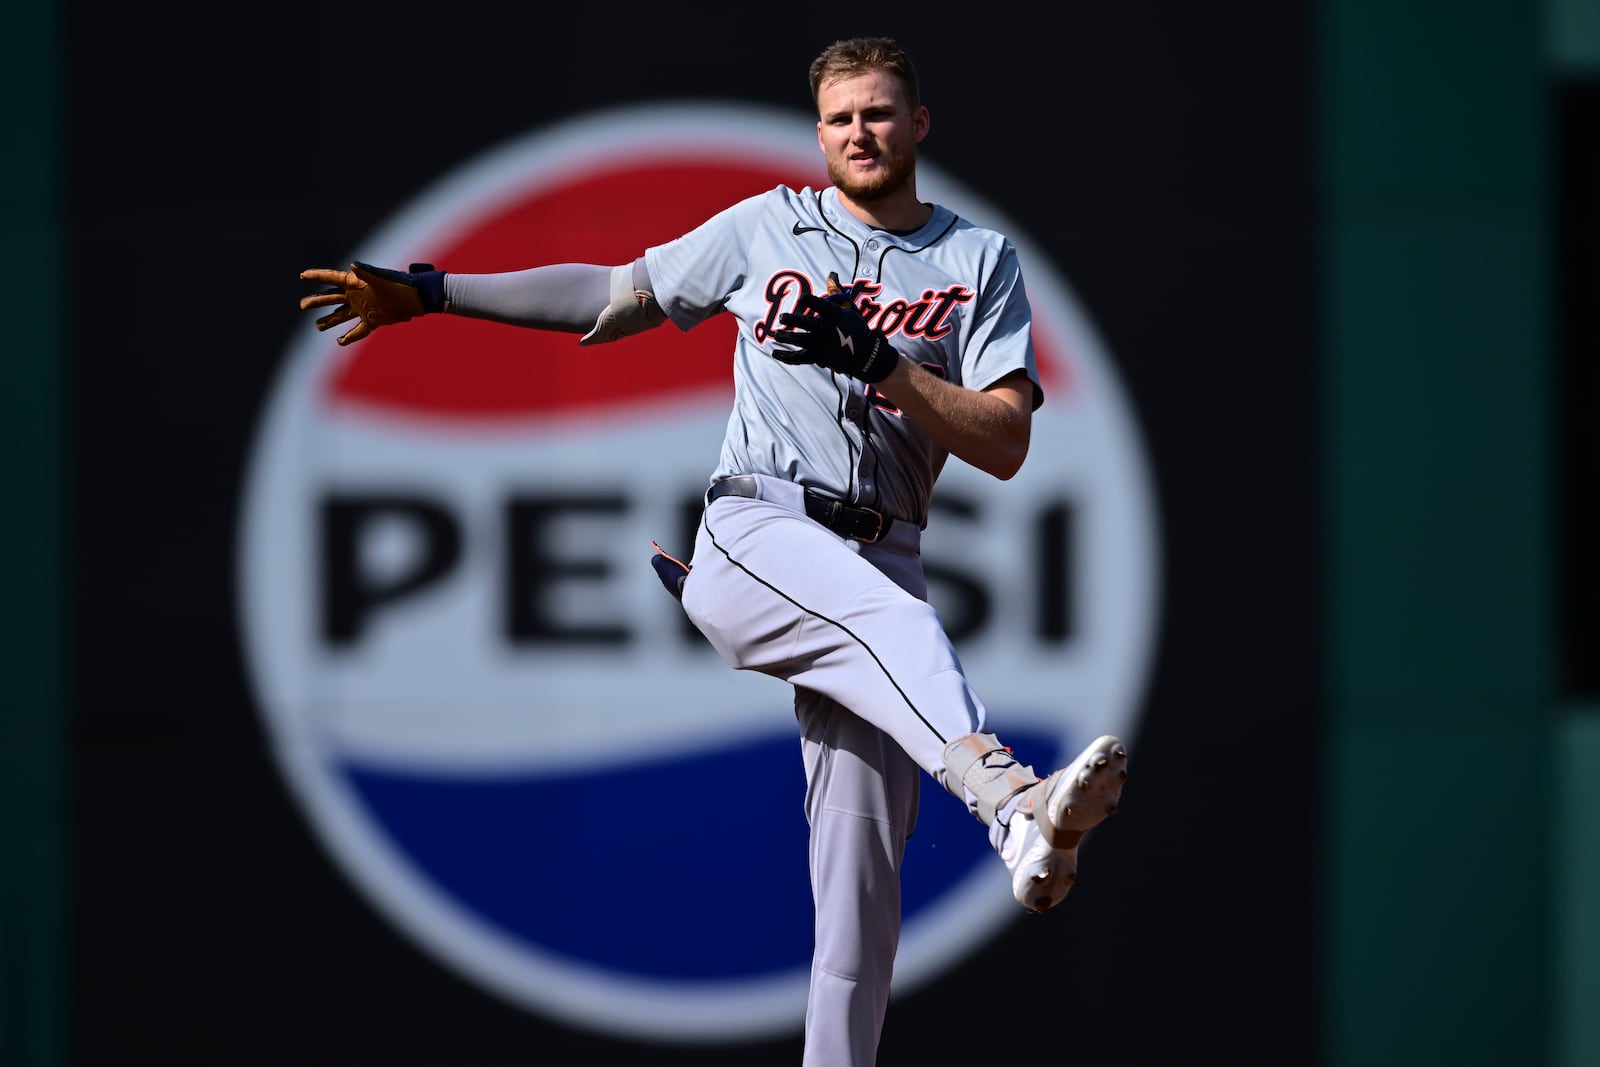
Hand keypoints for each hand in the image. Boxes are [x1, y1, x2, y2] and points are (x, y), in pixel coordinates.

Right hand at [298, 261, 446, 345]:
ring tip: (317, 326)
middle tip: (302, 305)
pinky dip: (350, 337)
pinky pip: (358, 331)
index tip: (302, 275)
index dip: (316, 276)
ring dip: (329, 321)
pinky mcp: (373, 320)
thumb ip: (366, 272)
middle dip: (317, 301)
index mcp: (355, 282)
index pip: (331, 278)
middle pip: (331, 298)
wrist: (416, 297)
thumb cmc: (399, 284)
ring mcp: (363, 308)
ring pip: (341, 315)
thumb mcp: (381, 277)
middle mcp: (356, 295)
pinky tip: (340, 342)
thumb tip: (352, 265)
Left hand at [770, 274, 898, 382]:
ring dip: (785, 337)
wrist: (865, 355)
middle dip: (793, 320)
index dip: (811, 301)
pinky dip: (786, 357)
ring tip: (776, 334)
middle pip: (808, 324)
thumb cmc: (855, 328)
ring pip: (800, 341)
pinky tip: (775, 353)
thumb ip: (836, 291)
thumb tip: (832, 273)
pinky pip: (799, 358)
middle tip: (783, 317)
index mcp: (836, 316)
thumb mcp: (849, 308)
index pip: (822, 306)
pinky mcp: (818, 358)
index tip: (802, 298)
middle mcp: (828, 330)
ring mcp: (822, 345)